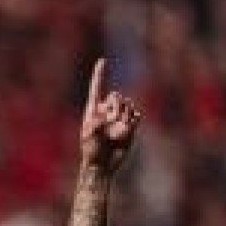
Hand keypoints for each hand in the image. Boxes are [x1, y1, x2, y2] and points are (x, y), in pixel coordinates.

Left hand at [80, 58, 142, 172]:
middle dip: (116, 107)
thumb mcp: (89, 137)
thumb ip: (96, 125)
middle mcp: (107, 111)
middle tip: (112, 121)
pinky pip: (136, 116)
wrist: (102, 165)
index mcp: (93, 110)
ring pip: (127, 106)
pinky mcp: (130, 126)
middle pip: (116, 97)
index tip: (103, 60)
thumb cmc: (91, 151)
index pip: (97, 88)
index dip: (100, 74)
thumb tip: (106, 115)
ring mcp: (119, 118)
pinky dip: (134, 119)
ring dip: (125, 115)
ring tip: (119, 130)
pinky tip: (129, 127)